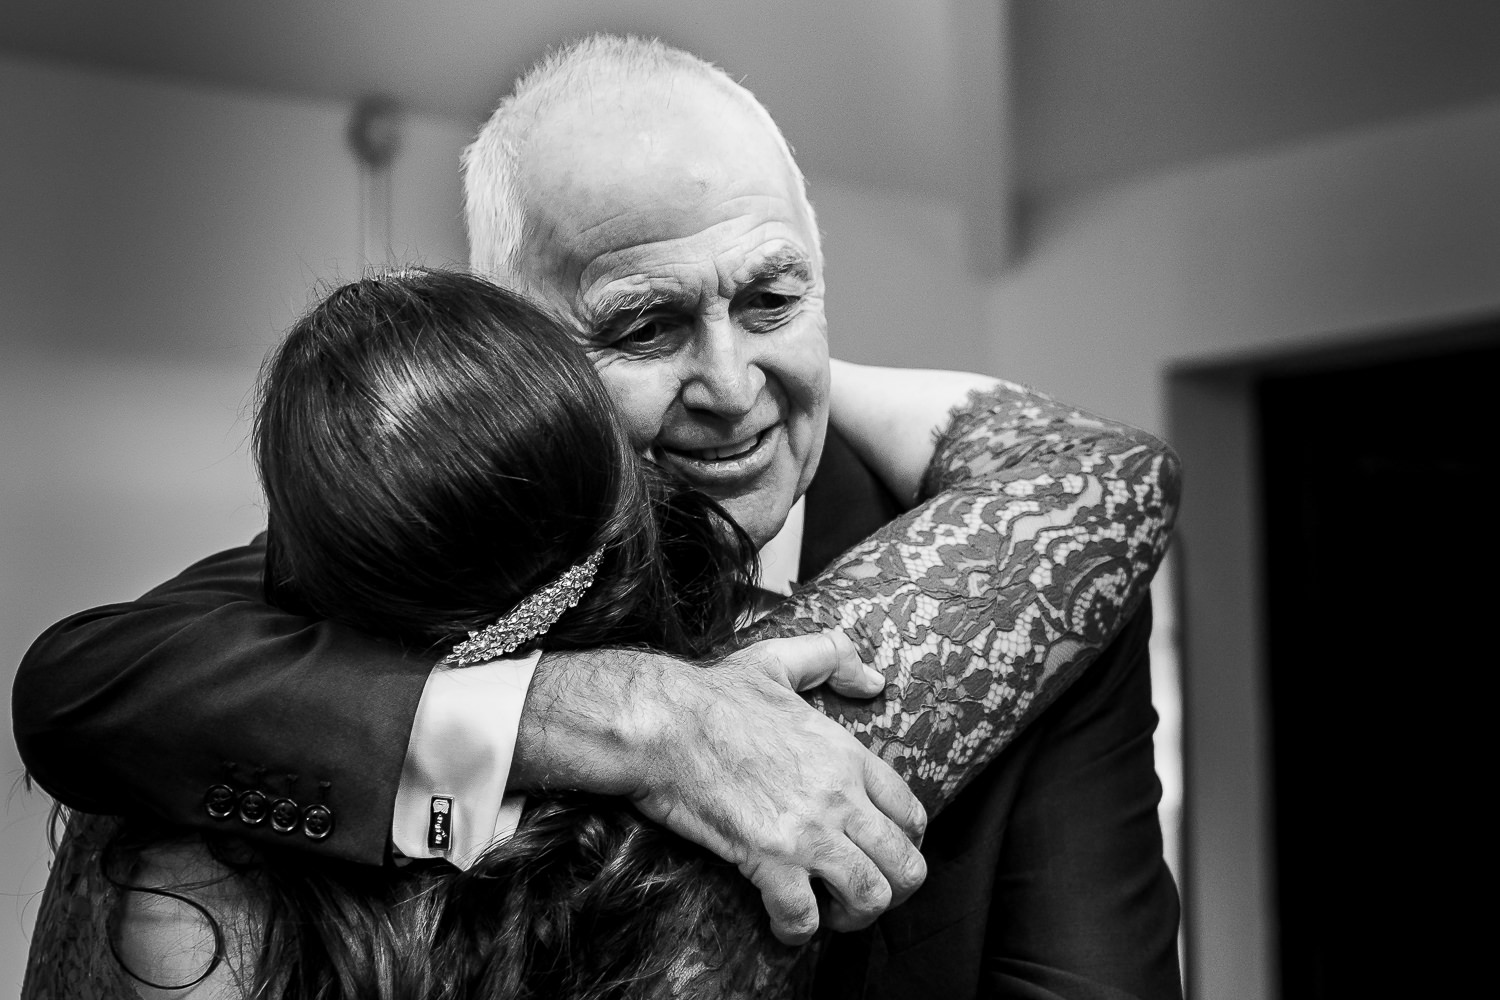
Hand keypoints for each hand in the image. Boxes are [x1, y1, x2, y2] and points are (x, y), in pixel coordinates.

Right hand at [627, 631, 927, 943]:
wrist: (662, 723)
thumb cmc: (712, 695)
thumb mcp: (778, 659)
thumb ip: (833, 656)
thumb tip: (874, 680)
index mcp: (846, 754)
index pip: (912, 812)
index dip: (906, 843)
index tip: (882, 852)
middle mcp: (839, 796)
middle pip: (905, 863)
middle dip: (894, 890)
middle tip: (863, 894)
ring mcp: (807, 830)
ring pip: (870, 895)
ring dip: (854, 916)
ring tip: (831, 914)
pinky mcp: (768, 858)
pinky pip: (804, 916)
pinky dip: (798, 930)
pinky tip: (785, 924)